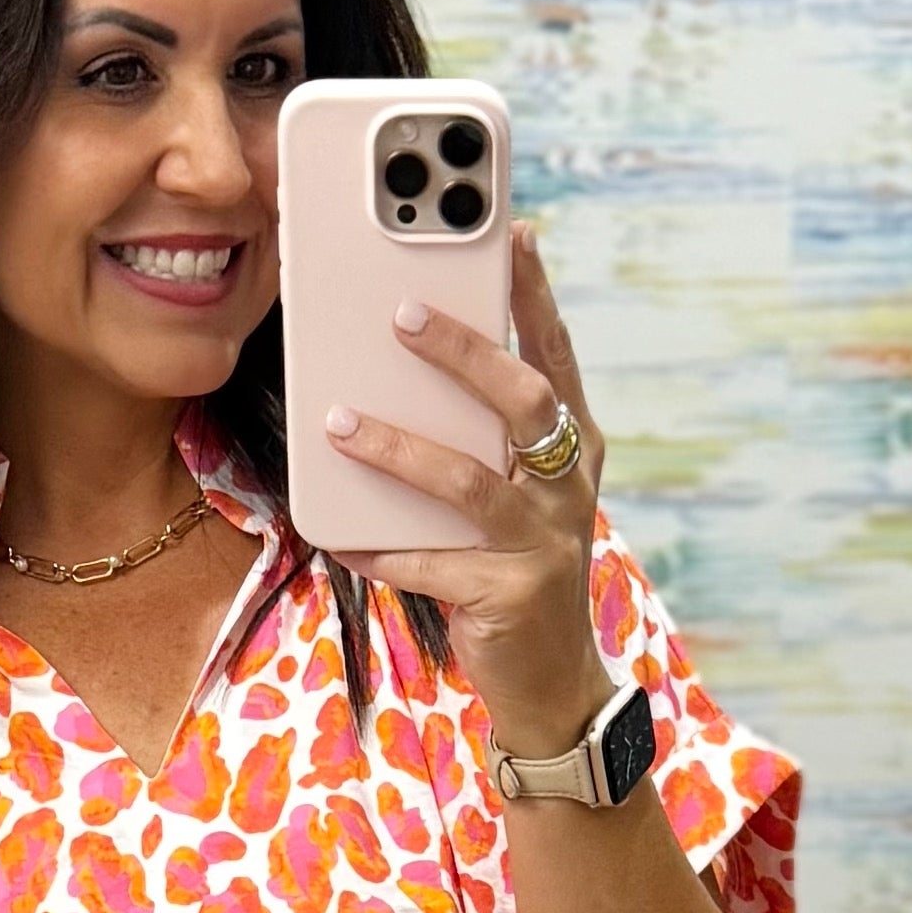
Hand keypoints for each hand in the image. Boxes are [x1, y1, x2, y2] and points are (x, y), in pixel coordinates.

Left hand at [322, 224, 607, 760]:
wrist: (551, 681)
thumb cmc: (515, 568)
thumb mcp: (512, 494)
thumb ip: (479, 436)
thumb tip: (399, 367)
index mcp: (572, 448)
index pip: (556, 355)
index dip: (535, 295)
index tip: (512, 232)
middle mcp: (568, 487)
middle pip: (523, 401)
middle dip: (464, 351)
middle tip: (403, 312)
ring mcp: (544, 544)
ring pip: (468, 481)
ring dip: (399, 448)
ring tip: (339, 422)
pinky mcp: (510, 597)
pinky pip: (434, 565)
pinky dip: (384, 549)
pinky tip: (342, 537)